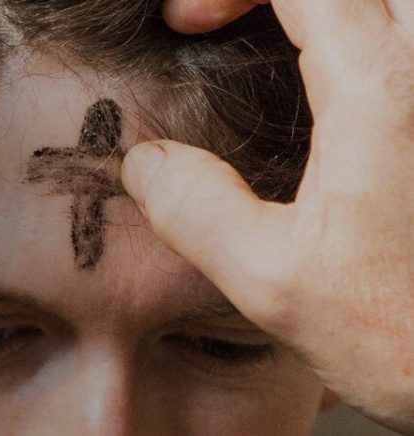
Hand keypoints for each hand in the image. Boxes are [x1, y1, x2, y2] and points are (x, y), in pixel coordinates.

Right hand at [123, 0, 413, 431]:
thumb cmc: (413, 336)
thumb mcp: (276, 282)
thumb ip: (196, 212)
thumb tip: (146, 165)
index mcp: (386, 90)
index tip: (185, 24)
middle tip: (228, 20)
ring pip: (387, 6)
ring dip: (326, 12)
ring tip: (273, 40)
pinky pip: (407, 40)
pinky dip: (359, 37)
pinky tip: (326, 86)